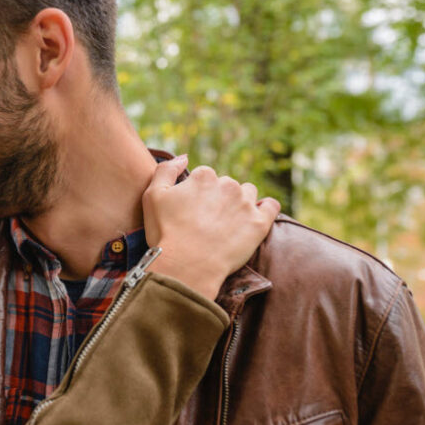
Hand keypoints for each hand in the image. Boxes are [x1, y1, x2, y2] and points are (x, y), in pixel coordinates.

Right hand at [141, 155, 279, 298]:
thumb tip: (184, 158)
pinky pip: (271, 206)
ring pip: (248, 193)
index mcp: (203, 176)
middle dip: (219, 198)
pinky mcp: (260, 223)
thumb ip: (166, 170)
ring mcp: (245, 203)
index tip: (192, 210)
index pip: (204, 177)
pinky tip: (256, 217)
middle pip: (226, 185)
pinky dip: (266, 208)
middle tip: (207, 221)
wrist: (187, 266)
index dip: (197, 193)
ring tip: (228, 223)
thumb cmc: (166, 233)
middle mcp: (227, 184)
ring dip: (240, 202)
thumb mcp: (152, 196)